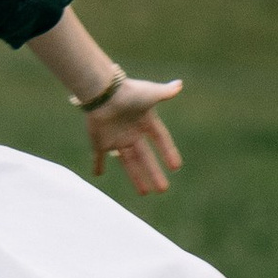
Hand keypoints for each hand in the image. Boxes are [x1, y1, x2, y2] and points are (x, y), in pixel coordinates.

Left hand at [85, 75, 183, 195]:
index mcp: (145, 120)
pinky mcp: (100, 141)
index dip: (168, 152)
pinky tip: (98, 174)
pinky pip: (99, 157)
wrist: (102, 92)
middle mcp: (131, 131)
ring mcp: (116, 138)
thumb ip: (165, 92)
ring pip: (128, 162)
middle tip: (163, 189)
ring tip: (145, 193)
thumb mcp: (150, 93)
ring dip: (136, 177)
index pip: (160, 139)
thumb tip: (179, 85)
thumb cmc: (128, 92)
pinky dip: (97, 165)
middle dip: (153, 173)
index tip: (176, 167)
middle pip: (145, 156)